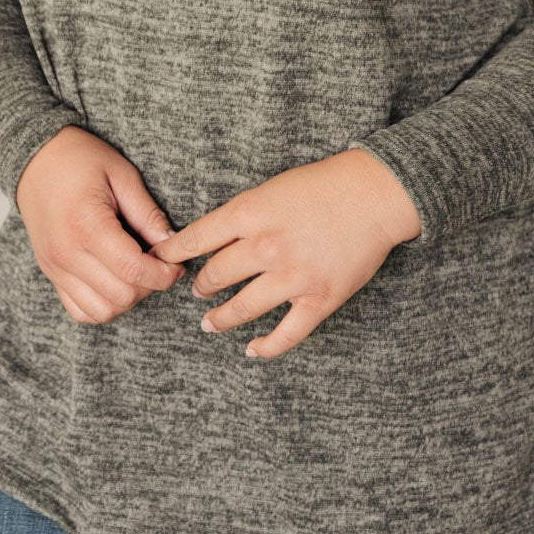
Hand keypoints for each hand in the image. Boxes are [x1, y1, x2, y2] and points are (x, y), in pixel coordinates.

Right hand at [16, 125, 185, 322]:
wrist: (34, 159)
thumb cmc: (80, 159)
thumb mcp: (121, 174)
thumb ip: (147, 213)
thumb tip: (171, 244)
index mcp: (86, 224)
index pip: (133, 269)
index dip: (163, 274)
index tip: (175, 264)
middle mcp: (66, 252)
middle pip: (120, 295)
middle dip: (150, 286)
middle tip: (159, 264)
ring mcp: (55, 267)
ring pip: (101, 311)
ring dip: (127, 299)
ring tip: (137, 273)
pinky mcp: (50, 273)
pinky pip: (80, 311)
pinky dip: (103, 306)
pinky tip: (115, 281)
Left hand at [148, 148, 421, 359]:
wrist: (375, 194)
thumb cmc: (324, 184)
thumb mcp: (272, 187)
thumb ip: (243, 214)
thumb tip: (214, 237)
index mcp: (250, 213)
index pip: (196, 238)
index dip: (172, 253)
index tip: (157, 261)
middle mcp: (265, 247)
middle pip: (215, 276)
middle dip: (200, 286)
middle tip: (196, 290)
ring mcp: (292, 277)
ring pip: (242, 309)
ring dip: (221, 319)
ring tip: (209, 323)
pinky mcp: (319, 299)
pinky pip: (286, 334)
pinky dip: (266, 347)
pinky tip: (252, 349)